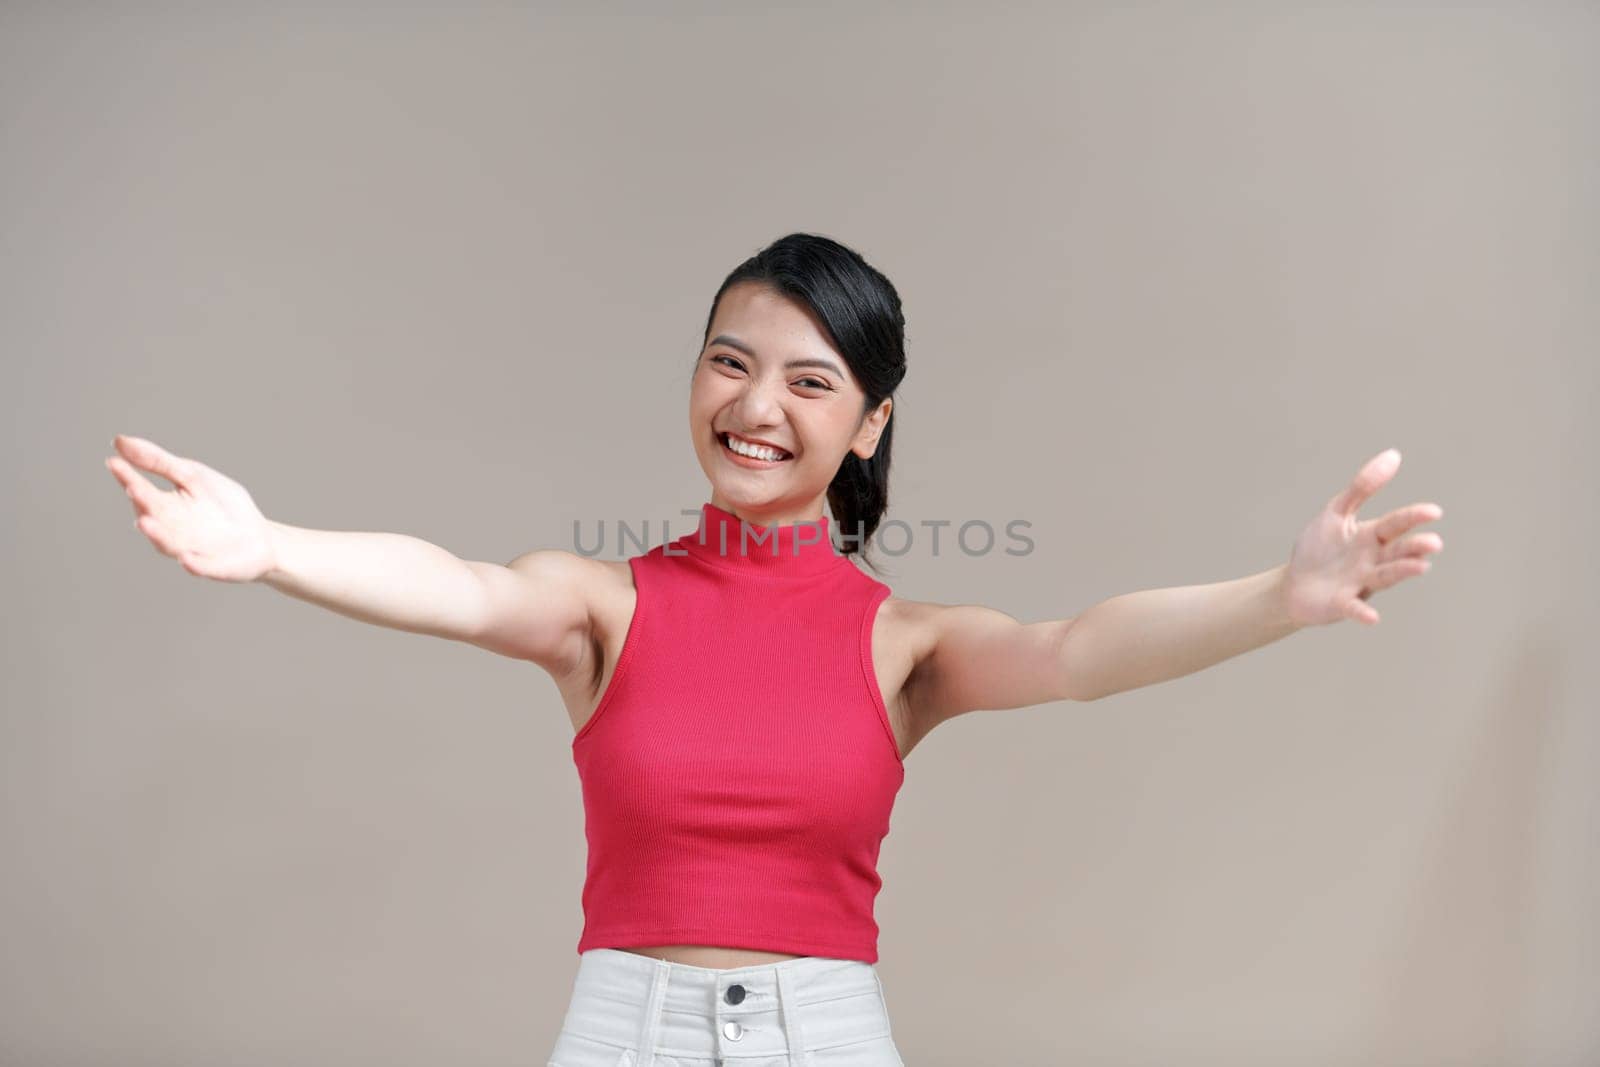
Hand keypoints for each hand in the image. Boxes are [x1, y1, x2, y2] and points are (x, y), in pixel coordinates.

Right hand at [105, 434, 277, 582]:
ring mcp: (189, 549)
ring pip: (168, 544)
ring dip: (157, 536)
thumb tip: (120, 441)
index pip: (141, 490)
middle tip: (133, 488)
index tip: (114, 463)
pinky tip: (185, 559)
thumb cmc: (222, 504)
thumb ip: (159, 462)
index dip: (127, 477)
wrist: (260, 538)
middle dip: (143, 503)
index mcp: (163, 506)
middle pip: (152, 516)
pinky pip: (200, 567)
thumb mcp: (193, 476)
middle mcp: (170, 530)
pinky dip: (193, 564)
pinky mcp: (212, 567)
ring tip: (145, 523)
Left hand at [1280, 448, 1443, 626]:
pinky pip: (1355, 608)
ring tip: (1421, 566)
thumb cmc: (1320, 548)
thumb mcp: (1337, 512)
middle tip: (1434, 543)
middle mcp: (1373, 561)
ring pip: (1385, 576)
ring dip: (1402, 572)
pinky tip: (1372, 617)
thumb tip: (1394, 454)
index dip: (1413, 517)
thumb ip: (1362, 487)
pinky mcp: (1342, 604)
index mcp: (1373, 537)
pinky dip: (1363, 612)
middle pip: (1398, 552)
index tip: (1434, 511)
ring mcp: (1360, 583)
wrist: (1294, 585)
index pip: (1396, 524)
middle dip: (1415, 548)